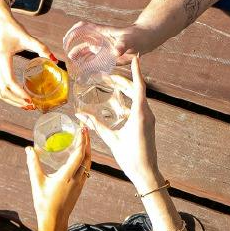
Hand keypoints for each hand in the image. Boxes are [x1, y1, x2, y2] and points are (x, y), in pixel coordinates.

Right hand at [0, 18, 55, 108]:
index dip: (19, 92)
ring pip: (0, 92)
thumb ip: (41, 48)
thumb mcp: (28, 37)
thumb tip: (55, 60)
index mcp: (3, 59)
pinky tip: (21, 97)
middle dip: (16, 101)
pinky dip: (10, 96)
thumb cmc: (13, 29)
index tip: (30, 99)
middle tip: (31, 106)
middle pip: (3, 91)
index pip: (9, 81)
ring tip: (26, 105)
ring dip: (12, 101)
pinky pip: (1, 88)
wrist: (0, 24)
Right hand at [26, 125, 90, 230]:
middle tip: (84, 130)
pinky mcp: (79, 187)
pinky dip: (85, 160)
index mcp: (67, 176)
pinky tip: (80, 157)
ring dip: (87, 151)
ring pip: (88, 163)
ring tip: (84, 140)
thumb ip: (33, 164)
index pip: (79, 154)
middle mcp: (77, 178)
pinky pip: (86, 170)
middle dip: (87, 142)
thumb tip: (28, 149)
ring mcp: (80, 183)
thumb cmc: (44, 203)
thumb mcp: (37, 182)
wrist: (54, 221)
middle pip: (87, 157)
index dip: (82, 141)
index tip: (82, 130)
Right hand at [66, 20, 150, 67]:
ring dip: (79, 58)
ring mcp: (102, 48)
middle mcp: (99, 40)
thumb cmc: (135, 36)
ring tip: (73, 65)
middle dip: (73, 47)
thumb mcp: (128, 39)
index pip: (83, 27)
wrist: (143, 41)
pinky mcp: (106, 57)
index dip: (74, 31)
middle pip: (82, 42)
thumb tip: (116, 52)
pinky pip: (94, 61)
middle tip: (67, 56)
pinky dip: (87, 66)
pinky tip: (84, 72)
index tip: (67, 38)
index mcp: (101, 32)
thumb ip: (121, 45)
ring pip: (86, 52)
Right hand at [77, 60, 159, 191]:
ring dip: (128, 89)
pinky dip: (130, 100)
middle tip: (111, 73)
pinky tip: (119, 102)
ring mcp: (149, 119)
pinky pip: (140, 106)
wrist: (146, 172)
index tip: (136, 57)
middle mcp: (147, 114)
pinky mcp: (148, 124)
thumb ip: (96, 125)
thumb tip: (80, 115)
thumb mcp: (112, 140)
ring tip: (114, 83)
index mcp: (140, 115)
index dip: (137, 71)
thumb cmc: (130, 157)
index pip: (139, 87)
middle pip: (138, 90)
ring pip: (139, 97)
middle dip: (125, 79)